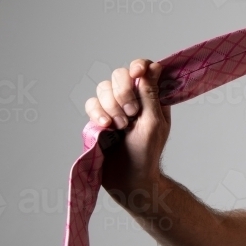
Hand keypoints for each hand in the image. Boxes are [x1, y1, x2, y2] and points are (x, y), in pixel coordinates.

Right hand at [84, 59, 171, 194]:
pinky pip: (91, 103)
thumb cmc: (147, 152)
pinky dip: (97, 113)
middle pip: (119, 75)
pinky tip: (105, 126)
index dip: (138, 66)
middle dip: (123, 92)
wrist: (128, 178)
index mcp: (152, 96)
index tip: (137, 73)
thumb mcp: (154, 121)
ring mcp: (114, 107)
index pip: (144, 69)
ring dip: (111, 106)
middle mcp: (132, 98)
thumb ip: (150, 94)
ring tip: (120, 126)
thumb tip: (152, 67)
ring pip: (103, 88)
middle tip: (132, 114)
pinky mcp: (98, 118)